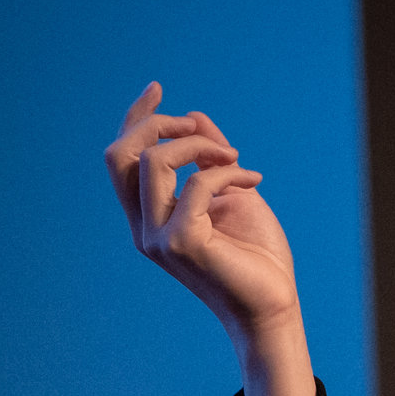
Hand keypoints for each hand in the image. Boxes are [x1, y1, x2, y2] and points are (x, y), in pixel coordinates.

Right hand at [105, 82, 313, 395]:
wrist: (275, 306)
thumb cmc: (257, 257)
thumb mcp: (233, 192)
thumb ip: (211, 158)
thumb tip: (195, 117)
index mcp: (149, 217)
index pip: (123, 158)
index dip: (135, 119)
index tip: (158, 89)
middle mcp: (144, 228)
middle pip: (120, 155)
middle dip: (157, 125)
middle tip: (201, 128)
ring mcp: (159, 238)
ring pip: (153, 162)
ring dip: (198, 146)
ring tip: (234, 156)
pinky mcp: (182, 244)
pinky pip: (197, 185)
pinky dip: (227, 172)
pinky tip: (253, 180)